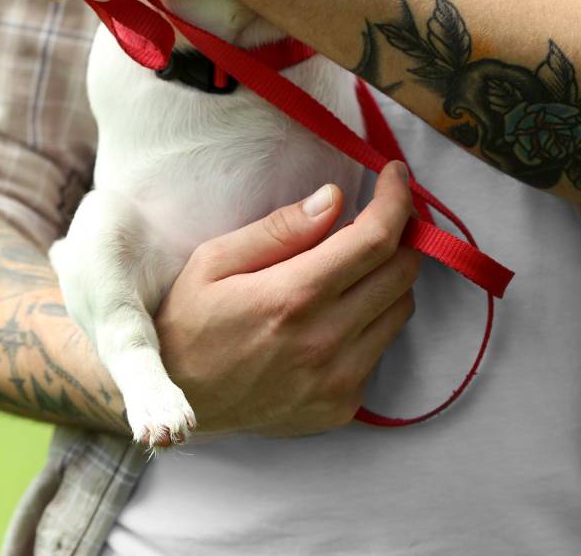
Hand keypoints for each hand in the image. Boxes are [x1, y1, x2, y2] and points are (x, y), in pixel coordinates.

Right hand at [154, 161, 419, 437]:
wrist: (178, 399)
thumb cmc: (188, 322)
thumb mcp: (213, 261)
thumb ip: (277, 230)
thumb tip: (333, 199)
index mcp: (293, 296)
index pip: (374, 239)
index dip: (395, 200)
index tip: (395, 175)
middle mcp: (325, 340)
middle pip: (402, 272)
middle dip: (397, 234)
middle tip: (375, 218)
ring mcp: (339, 379)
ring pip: (400, 310)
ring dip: (385, 279)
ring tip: (350, 269)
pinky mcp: (343, 404)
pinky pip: (380, 349)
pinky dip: (368, 322)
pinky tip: (331, 317)